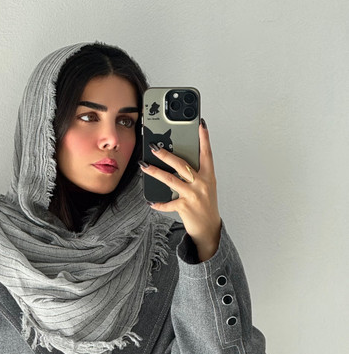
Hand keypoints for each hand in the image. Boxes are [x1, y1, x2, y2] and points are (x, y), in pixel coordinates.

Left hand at [139, 120, 221, 261]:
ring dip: (155, 172)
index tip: (200, 125)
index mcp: (208, 176)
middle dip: (166, 154)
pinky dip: (159, 203)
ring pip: (170, 180)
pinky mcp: (184, 207)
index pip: (207, 154)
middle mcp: (201, 184)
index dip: (204, 138)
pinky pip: (168, 203)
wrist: (208, 228)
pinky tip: (151, 201)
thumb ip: (195, 175)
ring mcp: (193, 195)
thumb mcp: (206, 187)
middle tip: (154, 147)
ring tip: (144, 166)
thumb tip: (178, 163)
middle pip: (182, 165)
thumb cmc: (206, 206)